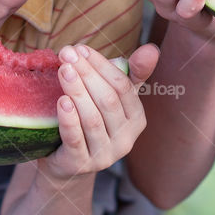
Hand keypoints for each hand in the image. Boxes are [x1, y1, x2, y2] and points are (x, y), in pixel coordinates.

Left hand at [38, 43, 159, 180]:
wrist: (65, 160)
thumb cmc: (91, 118)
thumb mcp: (111, 95)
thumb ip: (130, 72)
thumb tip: (152, 49)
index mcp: (136, 119)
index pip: (123, 87)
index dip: (102, 66)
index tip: (81, 49)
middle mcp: (125, 140)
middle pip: (108, 100)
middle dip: (87, 73)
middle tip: (67, 54)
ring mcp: (104, 155)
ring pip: (92, 118)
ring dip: (77, 91)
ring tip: (63, 70)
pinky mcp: (80, 165)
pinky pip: (76, 140)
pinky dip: (69, 119)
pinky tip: (62, 101)